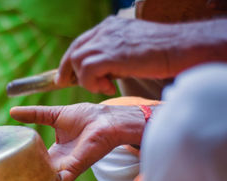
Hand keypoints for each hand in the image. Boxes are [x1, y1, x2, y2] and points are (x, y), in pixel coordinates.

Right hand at [10, 103, 144, 180]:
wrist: (105, 119)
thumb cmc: (86, 117)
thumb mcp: (53, 115)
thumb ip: (34, 115)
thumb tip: (12, 111)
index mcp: (55, 152)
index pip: (36, 164)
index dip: (25, 165)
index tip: (10, 164)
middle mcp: (59, 162)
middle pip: (40, 177)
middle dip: (27, 179)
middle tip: (10, 177)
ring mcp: (67, 167)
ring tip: (20, 179)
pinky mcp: (75, 167)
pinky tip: (39, 175)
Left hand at [56, 16, 226, 93]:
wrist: (180, 48)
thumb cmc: (161, 52)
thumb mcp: (129, 50)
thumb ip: (111, 57)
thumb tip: (97, 74)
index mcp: (109, 27)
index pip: (81, 43)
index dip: (70, 60)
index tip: (66, 75)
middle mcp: (105, 30)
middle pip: (74, 51)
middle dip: (67, 70)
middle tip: (67, 84)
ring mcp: (107, 40)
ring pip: (78, 61)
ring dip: (86, 79)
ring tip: (103, 87)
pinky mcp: (111, 54)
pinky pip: (87, 70)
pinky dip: (92, 83)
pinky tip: (108, 87)